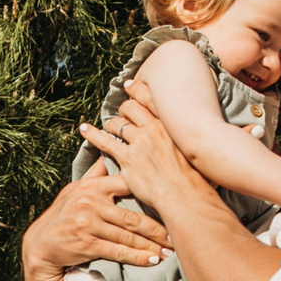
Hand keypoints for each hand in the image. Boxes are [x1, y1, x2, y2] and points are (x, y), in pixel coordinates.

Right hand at [24, 160, 165, 273]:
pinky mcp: (86, 244)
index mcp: (93, 187)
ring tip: (170, 251)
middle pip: (133, 216)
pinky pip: (118, 252)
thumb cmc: (62, 215)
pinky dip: (137, 257)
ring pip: (128, 236)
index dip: (152, 194)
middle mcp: (91, 203)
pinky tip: (152, 261)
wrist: (41, 243)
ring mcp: (88, 224)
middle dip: (158, 228)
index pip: (128, 186)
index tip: (172, 201)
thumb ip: (95, 176)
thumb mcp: (75, 190)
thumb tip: (108, 154)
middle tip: (177, 234)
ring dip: (152, 246)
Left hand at [78, 87, 206, 217]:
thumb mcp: (195, 152)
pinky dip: (93, 134)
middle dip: (124, 109)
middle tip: (121, 114)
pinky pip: (105, 141)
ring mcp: (139, 142)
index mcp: (171, 126)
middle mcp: (154, 129)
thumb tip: (189, 144)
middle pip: (131, 108)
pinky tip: (84, 129)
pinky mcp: (127, 158)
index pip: (150, 100)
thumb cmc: (195, 179)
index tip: (129, 85)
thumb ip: (185, 142)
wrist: (186, 195)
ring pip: (118, 123)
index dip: (137, 90)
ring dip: (111, 124)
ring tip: (108, 127)